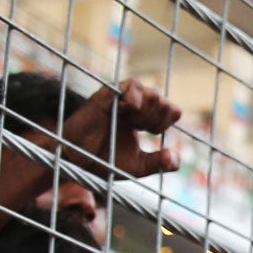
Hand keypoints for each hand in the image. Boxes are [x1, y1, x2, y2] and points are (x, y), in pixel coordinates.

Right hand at [59, 79, 183, 181]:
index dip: (167, 119)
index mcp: (142, 119)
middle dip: (158, 117)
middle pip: (161, 98)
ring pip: (150, 91)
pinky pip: (130, 85)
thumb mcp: (137, 167)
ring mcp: (120, 100)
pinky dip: (136, 96)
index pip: (169, 109)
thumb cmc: (104, 162)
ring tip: (135, 123)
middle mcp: (133, 106)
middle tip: (142, 129)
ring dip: (149, 109)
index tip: (152, 133)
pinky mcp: (106, 97)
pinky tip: (131, 111)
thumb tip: (176, 160)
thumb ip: (157, 163)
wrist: (77, 163)